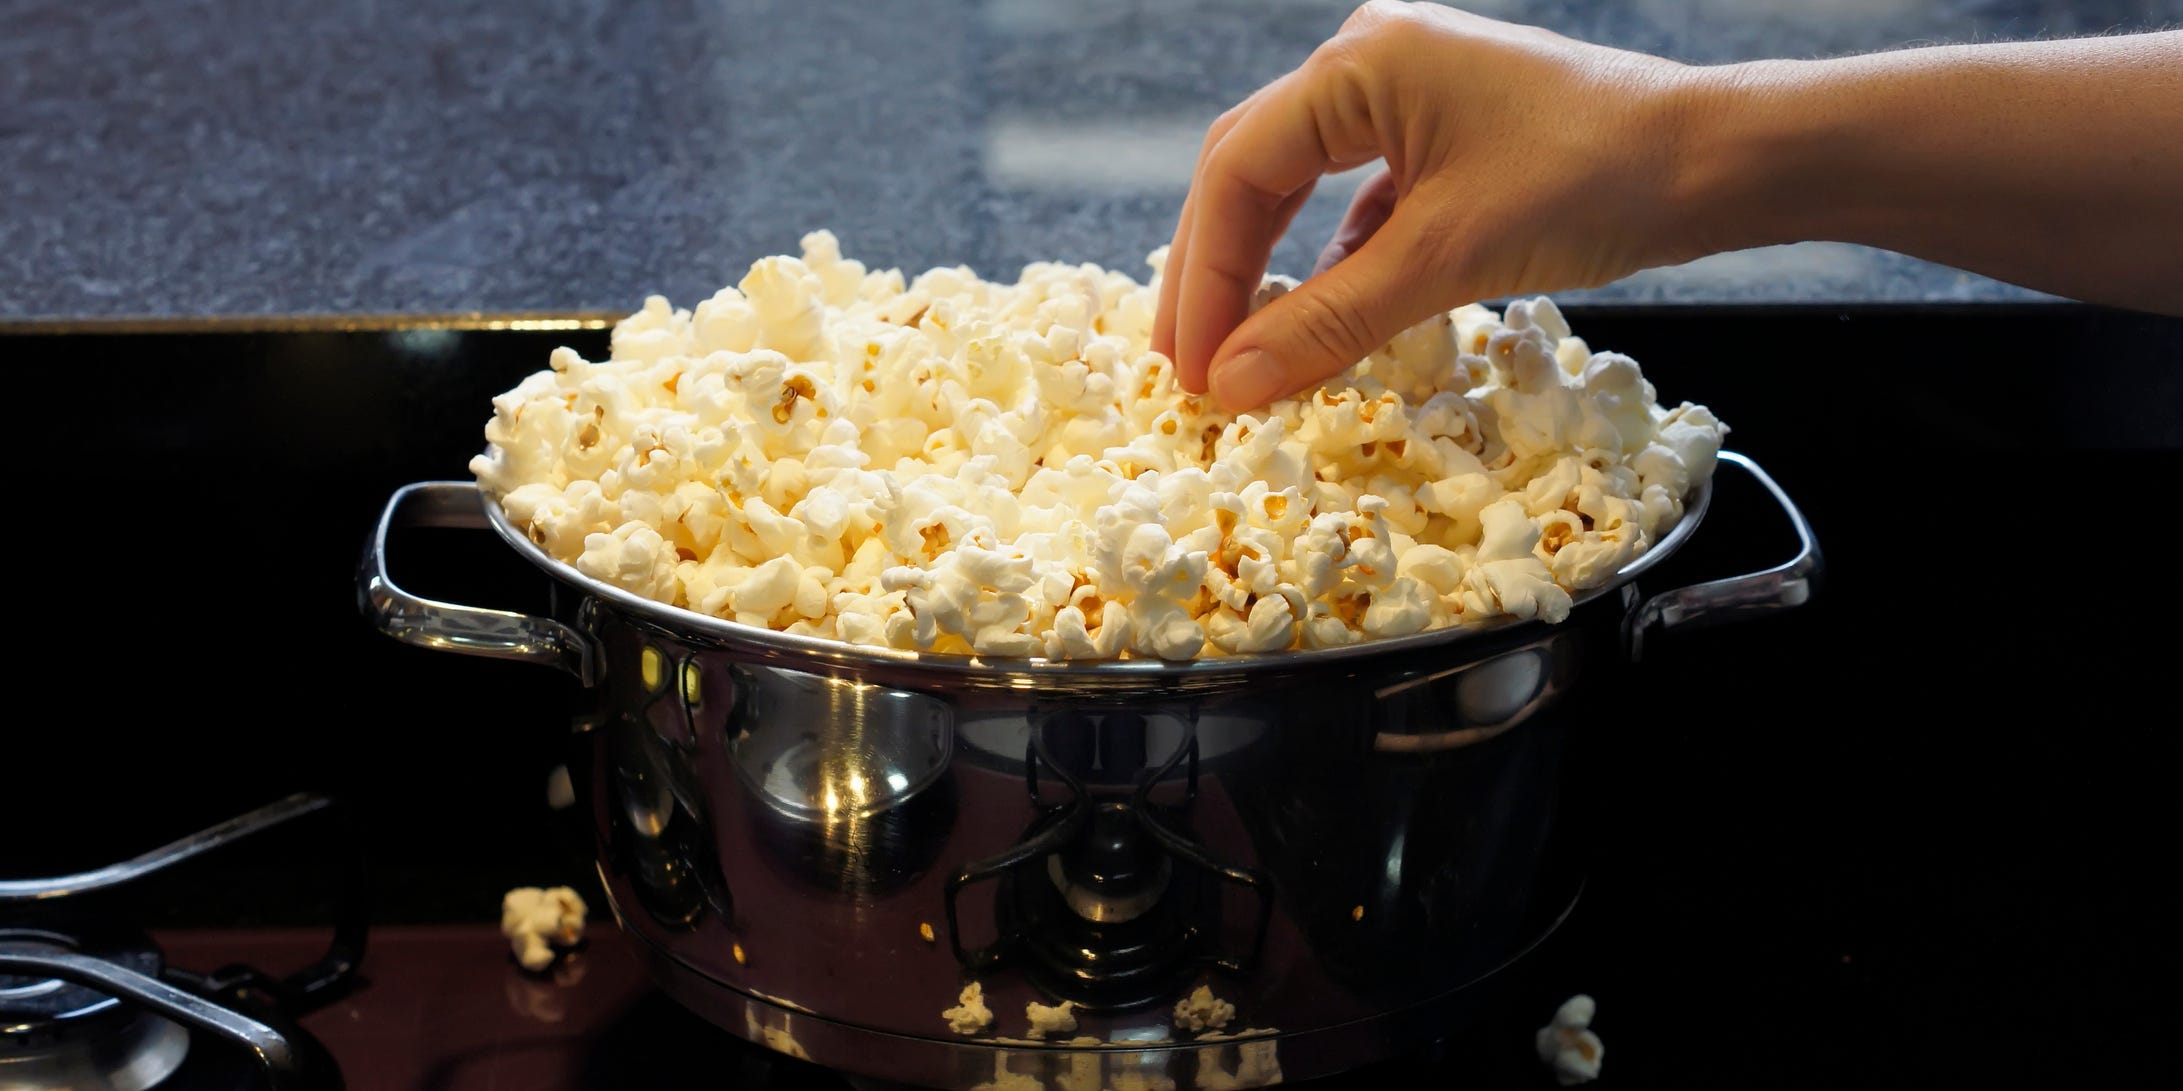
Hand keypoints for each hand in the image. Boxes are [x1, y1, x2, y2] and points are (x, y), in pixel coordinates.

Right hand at [1153, 2, 1699, 408]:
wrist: (1719, 162)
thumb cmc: (1594, 182)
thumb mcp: (1448, 258)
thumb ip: (1330, 321)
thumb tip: (1232, 383)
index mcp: (1359, 63)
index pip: (1238, 172)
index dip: (1202, 278)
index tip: (1189, 368)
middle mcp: (1371, 63)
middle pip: (1252, 174)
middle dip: (1215, 274)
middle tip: (1185, 367)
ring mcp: (1408, 97)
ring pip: (1299, 191)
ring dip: (1267, 272)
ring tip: (1237, 354)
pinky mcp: (1443, 139)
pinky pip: (1357, 205)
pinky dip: (1332, 267)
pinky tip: (1317, 323)